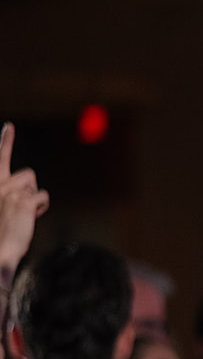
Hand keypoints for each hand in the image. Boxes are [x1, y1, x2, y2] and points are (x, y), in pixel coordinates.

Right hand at [0, 123, 48, 273]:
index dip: (6, 141)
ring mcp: (11, 192)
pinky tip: (29, 217)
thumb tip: (28, 194)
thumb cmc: (1, 233)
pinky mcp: (23, 201)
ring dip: (34, 199)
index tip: (10, 126)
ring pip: (36, 186)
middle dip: (29, 187)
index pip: (1, 159)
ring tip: (22, 214)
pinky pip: (42, 197)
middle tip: (23, 204)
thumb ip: (11, 195)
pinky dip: (40, 208)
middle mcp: (0, 185)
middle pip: (27, 174)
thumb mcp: (3, 208)